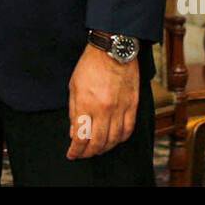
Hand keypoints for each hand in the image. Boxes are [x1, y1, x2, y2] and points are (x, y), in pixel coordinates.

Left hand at [66, 41, 139, 158]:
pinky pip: (128, 129)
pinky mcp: (132, 105)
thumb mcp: (74, 86)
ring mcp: (120, 108)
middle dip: (88, 153)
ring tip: (97, 149)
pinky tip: (114, 140)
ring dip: (104, 148)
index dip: (76, 150)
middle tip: (83, 154)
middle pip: (98, 142)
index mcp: (87, 104)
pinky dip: (121, 139)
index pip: (81, 137)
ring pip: (114, 139)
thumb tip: (74, 132)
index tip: (72, 154)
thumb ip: (74, 111)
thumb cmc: (90, 65)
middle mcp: (104, 110)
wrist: (113, 50)